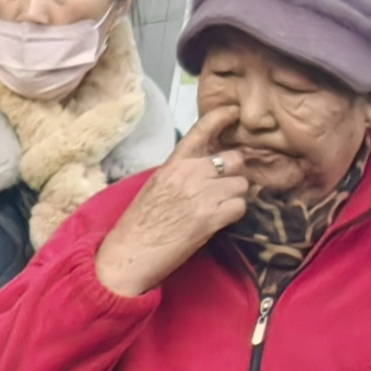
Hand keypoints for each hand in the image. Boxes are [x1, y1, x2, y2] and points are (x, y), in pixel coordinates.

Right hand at [94, 112, 259, 298]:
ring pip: (242, 184)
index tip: (234, 114)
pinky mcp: (212, 217)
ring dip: (234, 196)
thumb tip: (206, 168)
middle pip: (235, 158)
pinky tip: (218, 222)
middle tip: (224, 187)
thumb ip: (181, 172)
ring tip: (218, 210)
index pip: (204, 128)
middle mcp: (191, 173)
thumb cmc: (136, 226)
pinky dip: (233, 215)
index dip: (224, 116)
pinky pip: (241, 206)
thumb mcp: (155, 187)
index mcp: (174, 164)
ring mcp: (203, 194)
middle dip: (234, 173)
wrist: (128, 257)